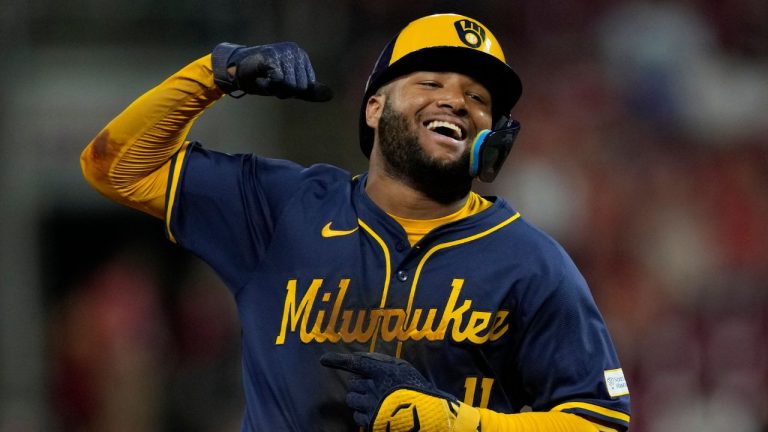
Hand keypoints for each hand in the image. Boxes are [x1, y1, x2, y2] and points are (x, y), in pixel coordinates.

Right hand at [212, 42, 332, 101]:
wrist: (237, 71)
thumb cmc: (264, 78)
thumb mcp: (291, 86)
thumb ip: (310, 91)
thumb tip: (330, 95)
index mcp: (302, 57)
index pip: (307, 87)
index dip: (292, 92)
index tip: (280, 82)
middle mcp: (294, 51)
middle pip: (299, 87)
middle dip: (284, 91)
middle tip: (271, 82)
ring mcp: (282, 52)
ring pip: (290, 86)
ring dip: (276, 89)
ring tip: (266, 80)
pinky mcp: (271, 56)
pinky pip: (279, 81)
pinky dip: (269, 86)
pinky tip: (262, 78)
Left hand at [321, 352, 479, 431]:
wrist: (428, 417)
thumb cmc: (417, 389)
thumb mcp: (402, 368)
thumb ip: (380, 361)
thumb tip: (358, 358)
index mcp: (383, 372)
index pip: (356, 363)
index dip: (338, 360)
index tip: (323, 359)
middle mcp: (374, 388)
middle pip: (353, 385)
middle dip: (360, 387)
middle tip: (376, 389)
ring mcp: (372, 407)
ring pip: (352, 401)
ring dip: (359, 401)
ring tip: (376, 402)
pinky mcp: (372, 423)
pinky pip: (357, 417)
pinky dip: (363, 415)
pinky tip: (377, 414)